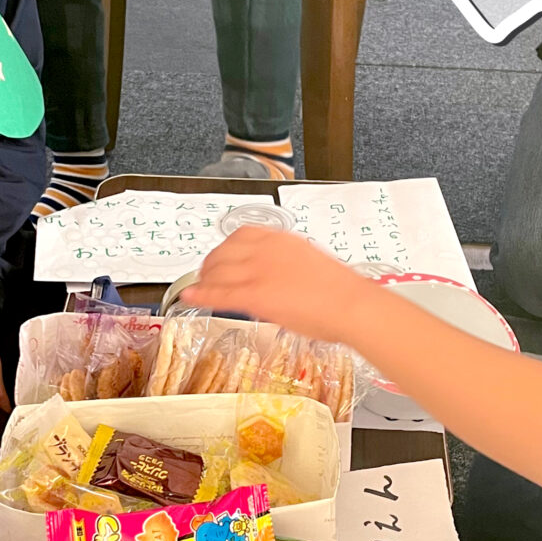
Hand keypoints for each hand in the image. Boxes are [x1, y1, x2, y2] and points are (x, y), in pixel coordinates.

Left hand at [183, 229, 380, 343]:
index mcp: (281, 239)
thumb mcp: (310, 263)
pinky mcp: (255, 294)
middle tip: (206, 277)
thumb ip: (287, 265)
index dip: (225, 249)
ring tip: (200, 288)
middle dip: (210, 266)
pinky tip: (190, 296)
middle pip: (223, 253)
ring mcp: (258, 271)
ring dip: (204, 280)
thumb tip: (278, 276)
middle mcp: (265, 249)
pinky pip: (219, 293)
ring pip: (217, 272)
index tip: (221, 258)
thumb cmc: (340, 292)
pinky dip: (201, 294)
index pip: (241, 236)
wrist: (351, 305)